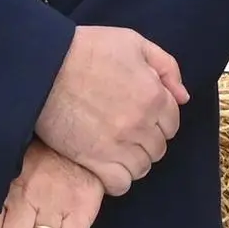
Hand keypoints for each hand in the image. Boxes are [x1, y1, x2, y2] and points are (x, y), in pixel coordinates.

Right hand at [35, 25, 187, 195]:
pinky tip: (108, 168)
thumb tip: (183, 97)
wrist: (44, 66)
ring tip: (117, 150)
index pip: (172, 123)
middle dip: (147, 141)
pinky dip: (119, 180)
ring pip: (142, 168)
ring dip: (134, 161)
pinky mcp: (93, 159)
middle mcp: (141, 124)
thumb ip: (166, 67)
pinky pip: (120, 184)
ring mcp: (118, 145)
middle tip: (127, 132)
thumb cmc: (87, 48)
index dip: (159, 121)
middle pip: (158, 148)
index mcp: (155, 95)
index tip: (143, 117)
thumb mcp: (134, 43)